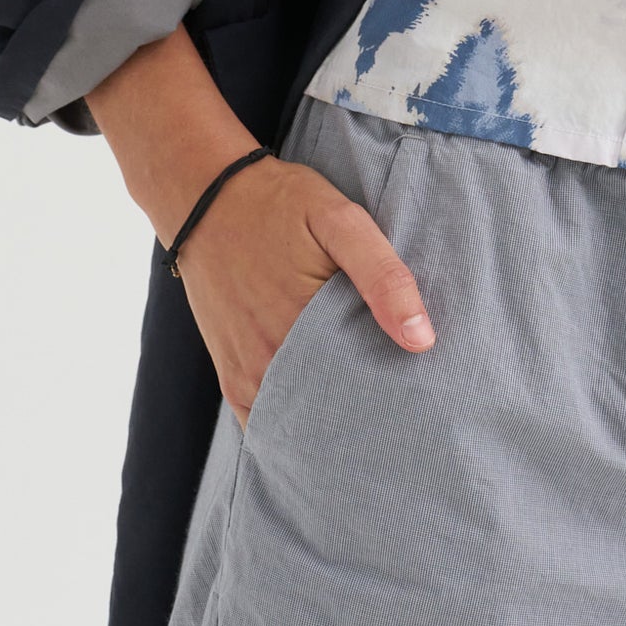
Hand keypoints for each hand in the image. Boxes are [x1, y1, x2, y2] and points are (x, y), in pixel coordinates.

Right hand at [172, 151, 435, 423]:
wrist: (204, 200)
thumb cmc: (278, 205)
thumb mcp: (339, 220)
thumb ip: (382, 276)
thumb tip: (421, 340)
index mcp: (304, 331)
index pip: (366, 394)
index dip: (396, 399)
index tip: (419, 394)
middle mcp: (269, 366)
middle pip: (333, 416)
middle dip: (368, 415)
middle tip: (401, 403)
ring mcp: (246, 377)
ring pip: (301, 425)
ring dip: (332, 422)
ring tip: (367, 407)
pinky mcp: (231, 379)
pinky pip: (266, 422)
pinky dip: (294, 424)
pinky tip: (322, 413)